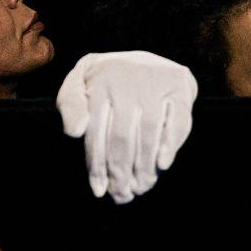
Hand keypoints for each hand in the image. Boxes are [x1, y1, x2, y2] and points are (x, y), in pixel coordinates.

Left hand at [57, 52, 197, 203]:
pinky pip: (178, 121)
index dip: (97, 165)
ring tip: (141, 187)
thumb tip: (75, 132)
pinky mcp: (179, 85)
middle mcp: (127, 81)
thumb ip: (70, 104)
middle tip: (123, 196)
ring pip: (149, 134)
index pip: (96, 132)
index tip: (99, 191)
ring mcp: (155, 82)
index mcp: (99, 82)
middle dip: (121, 172)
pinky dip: (171, 144)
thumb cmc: (106, 78)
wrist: (143, 55)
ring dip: (145, 166)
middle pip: (123, 138)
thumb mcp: (80, 83)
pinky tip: (163, 165)